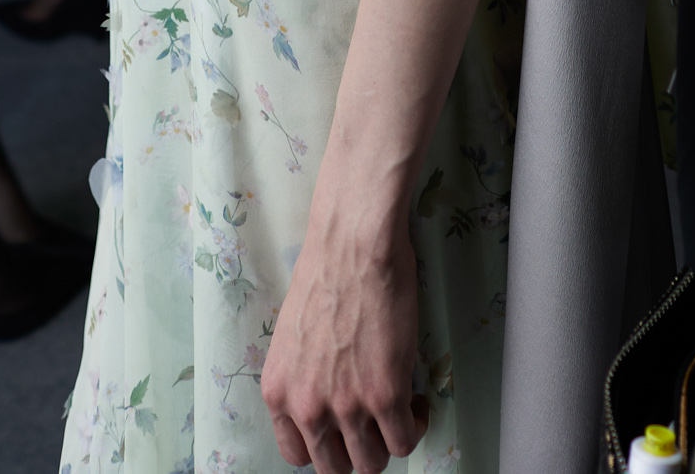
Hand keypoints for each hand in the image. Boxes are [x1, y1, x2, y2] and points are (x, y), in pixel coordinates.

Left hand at [261, 202, 428, 472]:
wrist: (353, 242)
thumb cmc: (326, 271)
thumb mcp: (294, 338)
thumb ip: (304, 378)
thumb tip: (326, 396)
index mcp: (278, 392)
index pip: (296, 455)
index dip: (325, 446)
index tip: (342, 431)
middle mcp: (306, 408)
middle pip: (334, 467)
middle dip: (357, 449)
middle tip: (373, 422)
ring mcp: (346, 406)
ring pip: (371, 462)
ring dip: (387, 441)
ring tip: (398, 411)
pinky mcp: (385, 395)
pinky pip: (404, 441)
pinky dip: (414, 427)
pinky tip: (415, 402)